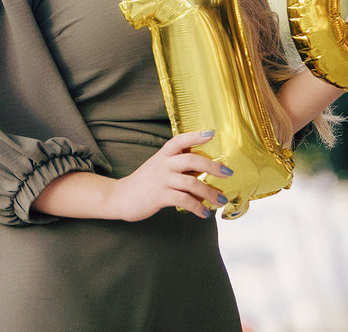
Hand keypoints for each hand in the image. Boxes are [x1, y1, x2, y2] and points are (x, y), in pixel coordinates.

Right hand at [107, 130, 230, 220]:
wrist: (119, 197)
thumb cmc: (144, 182)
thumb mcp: (158, 167)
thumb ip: (177, 164)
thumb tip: (204, 167)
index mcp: (163, 155)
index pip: (180, 140)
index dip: (196, 136)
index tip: (212, 133)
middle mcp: (163, 164)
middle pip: (191, 159)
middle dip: (212, 166)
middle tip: (228, 172)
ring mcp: (161, 180)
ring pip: (191, 183)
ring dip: (209, 192)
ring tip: (220, 200)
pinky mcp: (159, 196)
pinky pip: (183, 200)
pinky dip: (197, 207)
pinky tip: (204, 214)